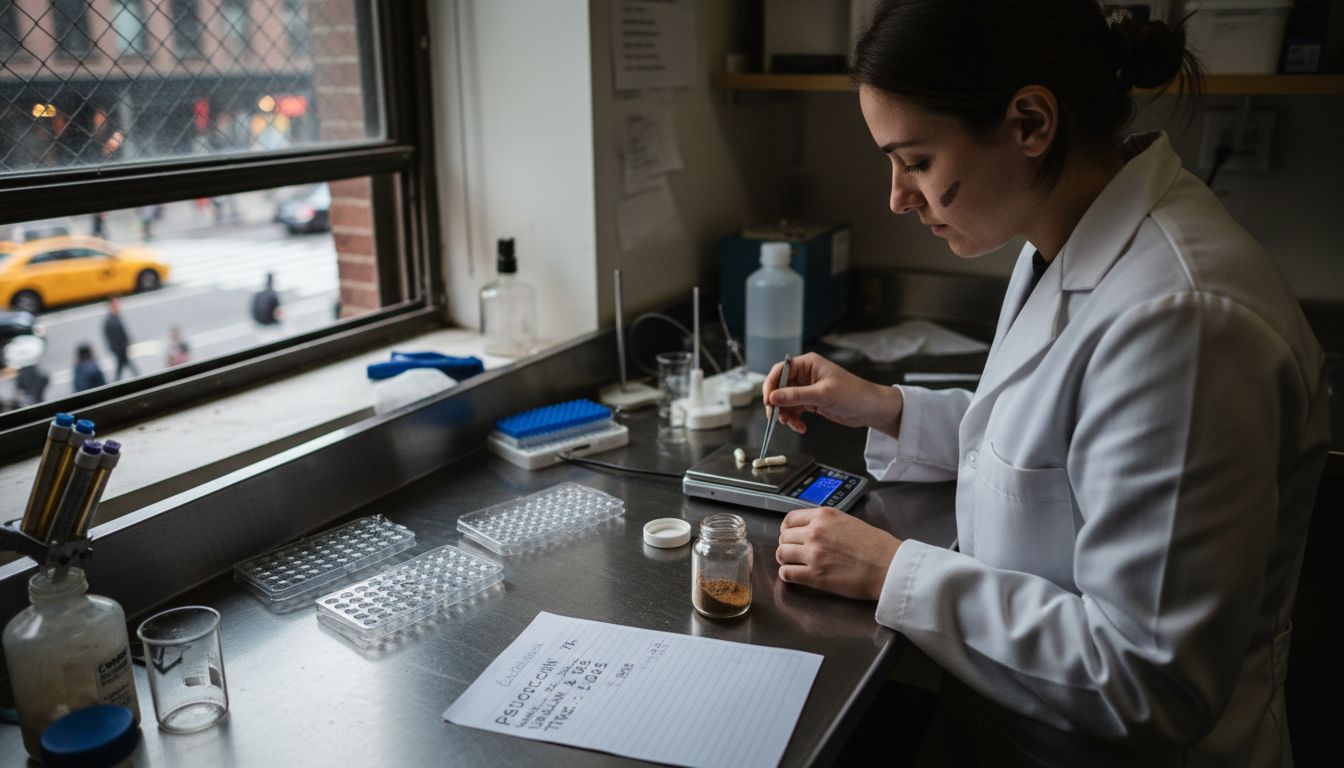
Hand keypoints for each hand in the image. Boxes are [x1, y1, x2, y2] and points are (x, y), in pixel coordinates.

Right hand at [761, 352, 903, 435]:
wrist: (870, 409)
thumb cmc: (853, 394)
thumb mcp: (822, 394)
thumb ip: (796, 396)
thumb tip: (773, 397)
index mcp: (808, 364)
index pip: (779, 371)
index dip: (770, 385)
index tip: (768, 401)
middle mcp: (805, 375)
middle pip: (779, 388)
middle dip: (777, 404)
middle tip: (776, 418)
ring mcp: (807, 389)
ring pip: (785, 402)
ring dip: (786, 415)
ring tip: (793, 425)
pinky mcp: (811, 402)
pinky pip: (794, 410)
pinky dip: (794, 420)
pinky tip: (801, 427)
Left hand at [776, 507, 901, 600]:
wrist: (888, 566)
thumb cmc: (876, 545)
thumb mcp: (849, 521)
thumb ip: (828, 524)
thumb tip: (814, 530)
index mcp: (824, 516)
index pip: (790, 519)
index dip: (787, 529)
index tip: (790, 536)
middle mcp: (814, 532)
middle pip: (784, 537)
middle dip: (787, 545)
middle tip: (794, 552)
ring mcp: (812, 554)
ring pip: (781, 554)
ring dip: (785, 559)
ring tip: (793, 564)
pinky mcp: (814, 575)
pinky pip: (787, 573)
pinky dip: (787, 575)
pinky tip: (794, 576)